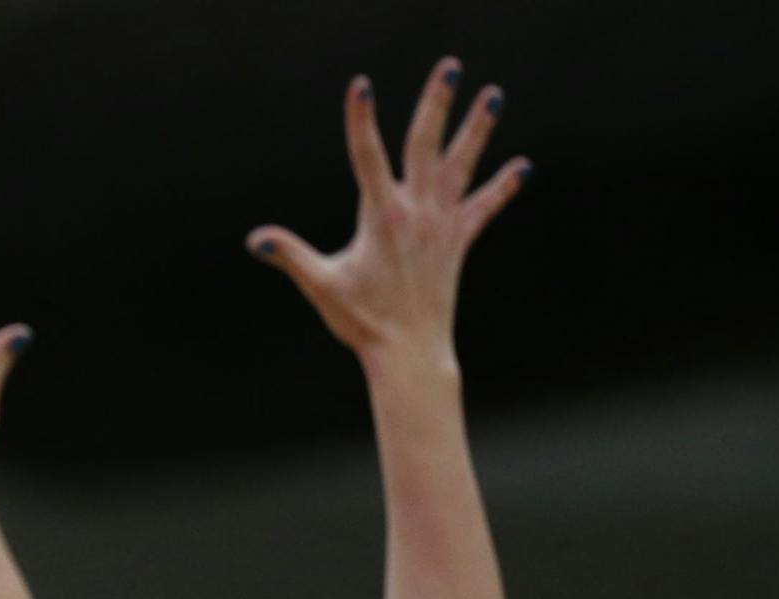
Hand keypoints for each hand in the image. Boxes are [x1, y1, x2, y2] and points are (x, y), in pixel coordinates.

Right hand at [248, 59, 529, 369]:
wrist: (409, 351)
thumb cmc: (362, 320)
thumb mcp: (322, 286)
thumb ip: (291, 256)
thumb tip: (256, 240)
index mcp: (381, 217)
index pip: (367, 157)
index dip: (361, 121)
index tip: (361, 86)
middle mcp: (416, 212)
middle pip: (427, 144)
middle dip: (438, 104)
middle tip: (451, 67)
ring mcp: (441, 224)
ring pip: (463, 165)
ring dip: (478, 130)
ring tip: (494, 95)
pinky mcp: (458, 241)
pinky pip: (483, 207)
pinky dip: (501, 188)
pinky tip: (521, 166)